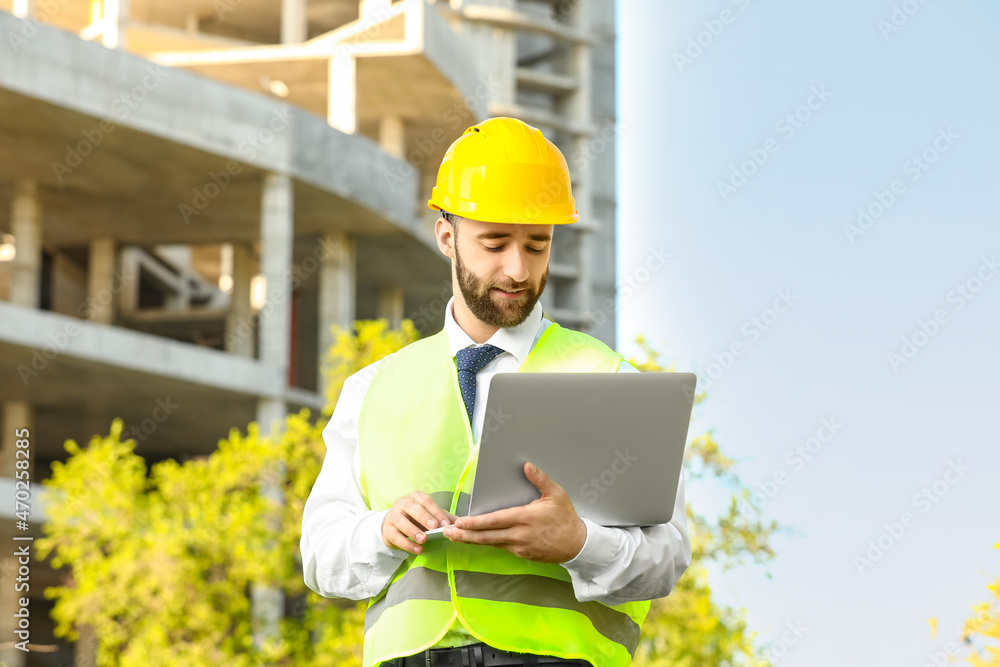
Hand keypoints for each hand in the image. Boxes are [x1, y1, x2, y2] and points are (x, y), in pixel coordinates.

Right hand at [381, 491, 459, 555]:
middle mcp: (403, 503)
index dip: (436, 512)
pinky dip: (407, 544)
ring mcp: (393, 515)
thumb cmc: (415, 519)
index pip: (427, 501)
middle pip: (413, 508)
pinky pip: (396, 536)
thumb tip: (459, 522)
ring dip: (413, 531)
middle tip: (434, 527)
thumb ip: (444, 518)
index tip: (445, 523)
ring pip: (401, 521)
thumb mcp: (430, 516)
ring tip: (423, 540)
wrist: (394, 527)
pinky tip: (417, 549)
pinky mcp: (387, 529)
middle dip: (424, 517)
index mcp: (415, 497)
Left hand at [443, 462, 586, 562]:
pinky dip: (486, 543)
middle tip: (447, 532)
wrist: (577, 545)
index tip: (460, 522)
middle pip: (486, 537)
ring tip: (454, 536)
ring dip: (471, 540)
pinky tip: (476, 539)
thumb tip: (527, 466)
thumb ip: (540, 480)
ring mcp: (519, 547)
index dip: (475, 523)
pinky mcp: (521, 554)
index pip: (494, 521)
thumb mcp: (556, 495)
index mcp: (525, 518)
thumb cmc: (566, 518)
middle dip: (465, 535)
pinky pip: (500, 547)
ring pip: (490, 544)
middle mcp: (519, 535)